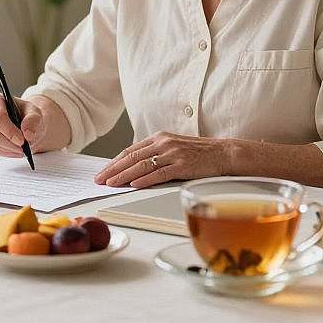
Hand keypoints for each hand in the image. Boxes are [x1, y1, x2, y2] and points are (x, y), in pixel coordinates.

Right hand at [0, 93, 46, 157]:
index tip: (21, 140)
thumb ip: (33, 120)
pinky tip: (16, 151)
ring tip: (22, 150)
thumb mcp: (35, 113)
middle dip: (9, 143)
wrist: (25, 123)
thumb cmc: (27, 115)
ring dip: (8, 149)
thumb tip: (27, 133)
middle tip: (23, 149)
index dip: (9, 130)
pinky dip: (6, 152)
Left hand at [94, 132, 230, 188]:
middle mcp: (163, 143)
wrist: (223, 153)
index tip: (102, 172)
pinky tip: (134, 184)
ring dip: (123, 176)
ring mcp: (172, 153)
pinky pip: (159, 173)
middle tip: (99, 180)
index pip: (130, 151)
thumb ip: (156, 155)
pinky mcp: (182, 165)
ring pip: (141, 165)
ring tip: (111, 184)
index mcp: (159, 138)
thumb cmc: (199, 154)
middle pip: (131, 157)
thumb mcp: (174, 148)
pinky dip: (145, 179)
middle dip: (113, 169)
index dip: (114, 162)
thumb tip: (135, 169)